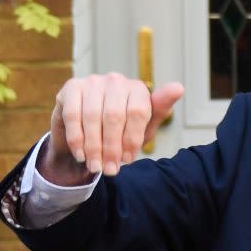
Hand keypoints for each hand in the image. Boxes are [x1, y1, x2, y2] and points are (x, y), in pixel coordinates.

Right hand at [41, 74, 184, 183]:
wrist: (88, 133)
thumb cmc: (122, 131)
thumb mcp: (143, 128)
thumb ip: (159, 111)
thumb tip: (179, 87)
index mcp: (137, 89)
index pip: (138, 112)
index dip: (132, 139)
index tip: (128, 160)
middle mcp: (115, 80)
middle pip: (114, 115)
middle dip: (112, 147)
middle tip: (110, 170)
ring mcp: (92, 81)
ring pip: (92, 116)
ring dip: (93, 147)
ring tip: (96, 167)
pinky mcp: (71, 87)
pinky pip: (73, 115)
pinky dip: (77, 139)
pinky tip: (81, 155)